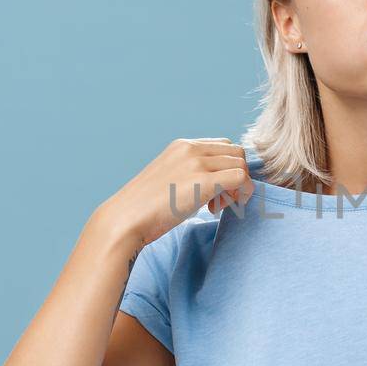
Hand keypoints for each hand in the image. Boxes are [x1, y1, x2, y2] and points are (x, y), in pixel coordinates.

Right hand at [91, 138, 254, 252]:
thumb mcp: (168, 180)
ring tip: (216, 206)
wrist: (126, 219)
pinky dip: (241, 193)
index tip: (214, 191)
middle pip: (235, 153)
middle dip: (235, 176)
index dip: (225, 168)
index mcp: (181, 146)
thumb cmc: (144, 208)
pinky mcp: (203, 181)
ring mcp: (197, 163)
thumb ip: (190, 174)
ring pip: (241, 163)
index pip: (222, 146)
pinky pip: (241, 178)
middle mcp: (190, 148)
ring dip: (237, 186)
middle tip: (218, 201)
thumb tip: (218, 184)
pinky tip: (218, 209)